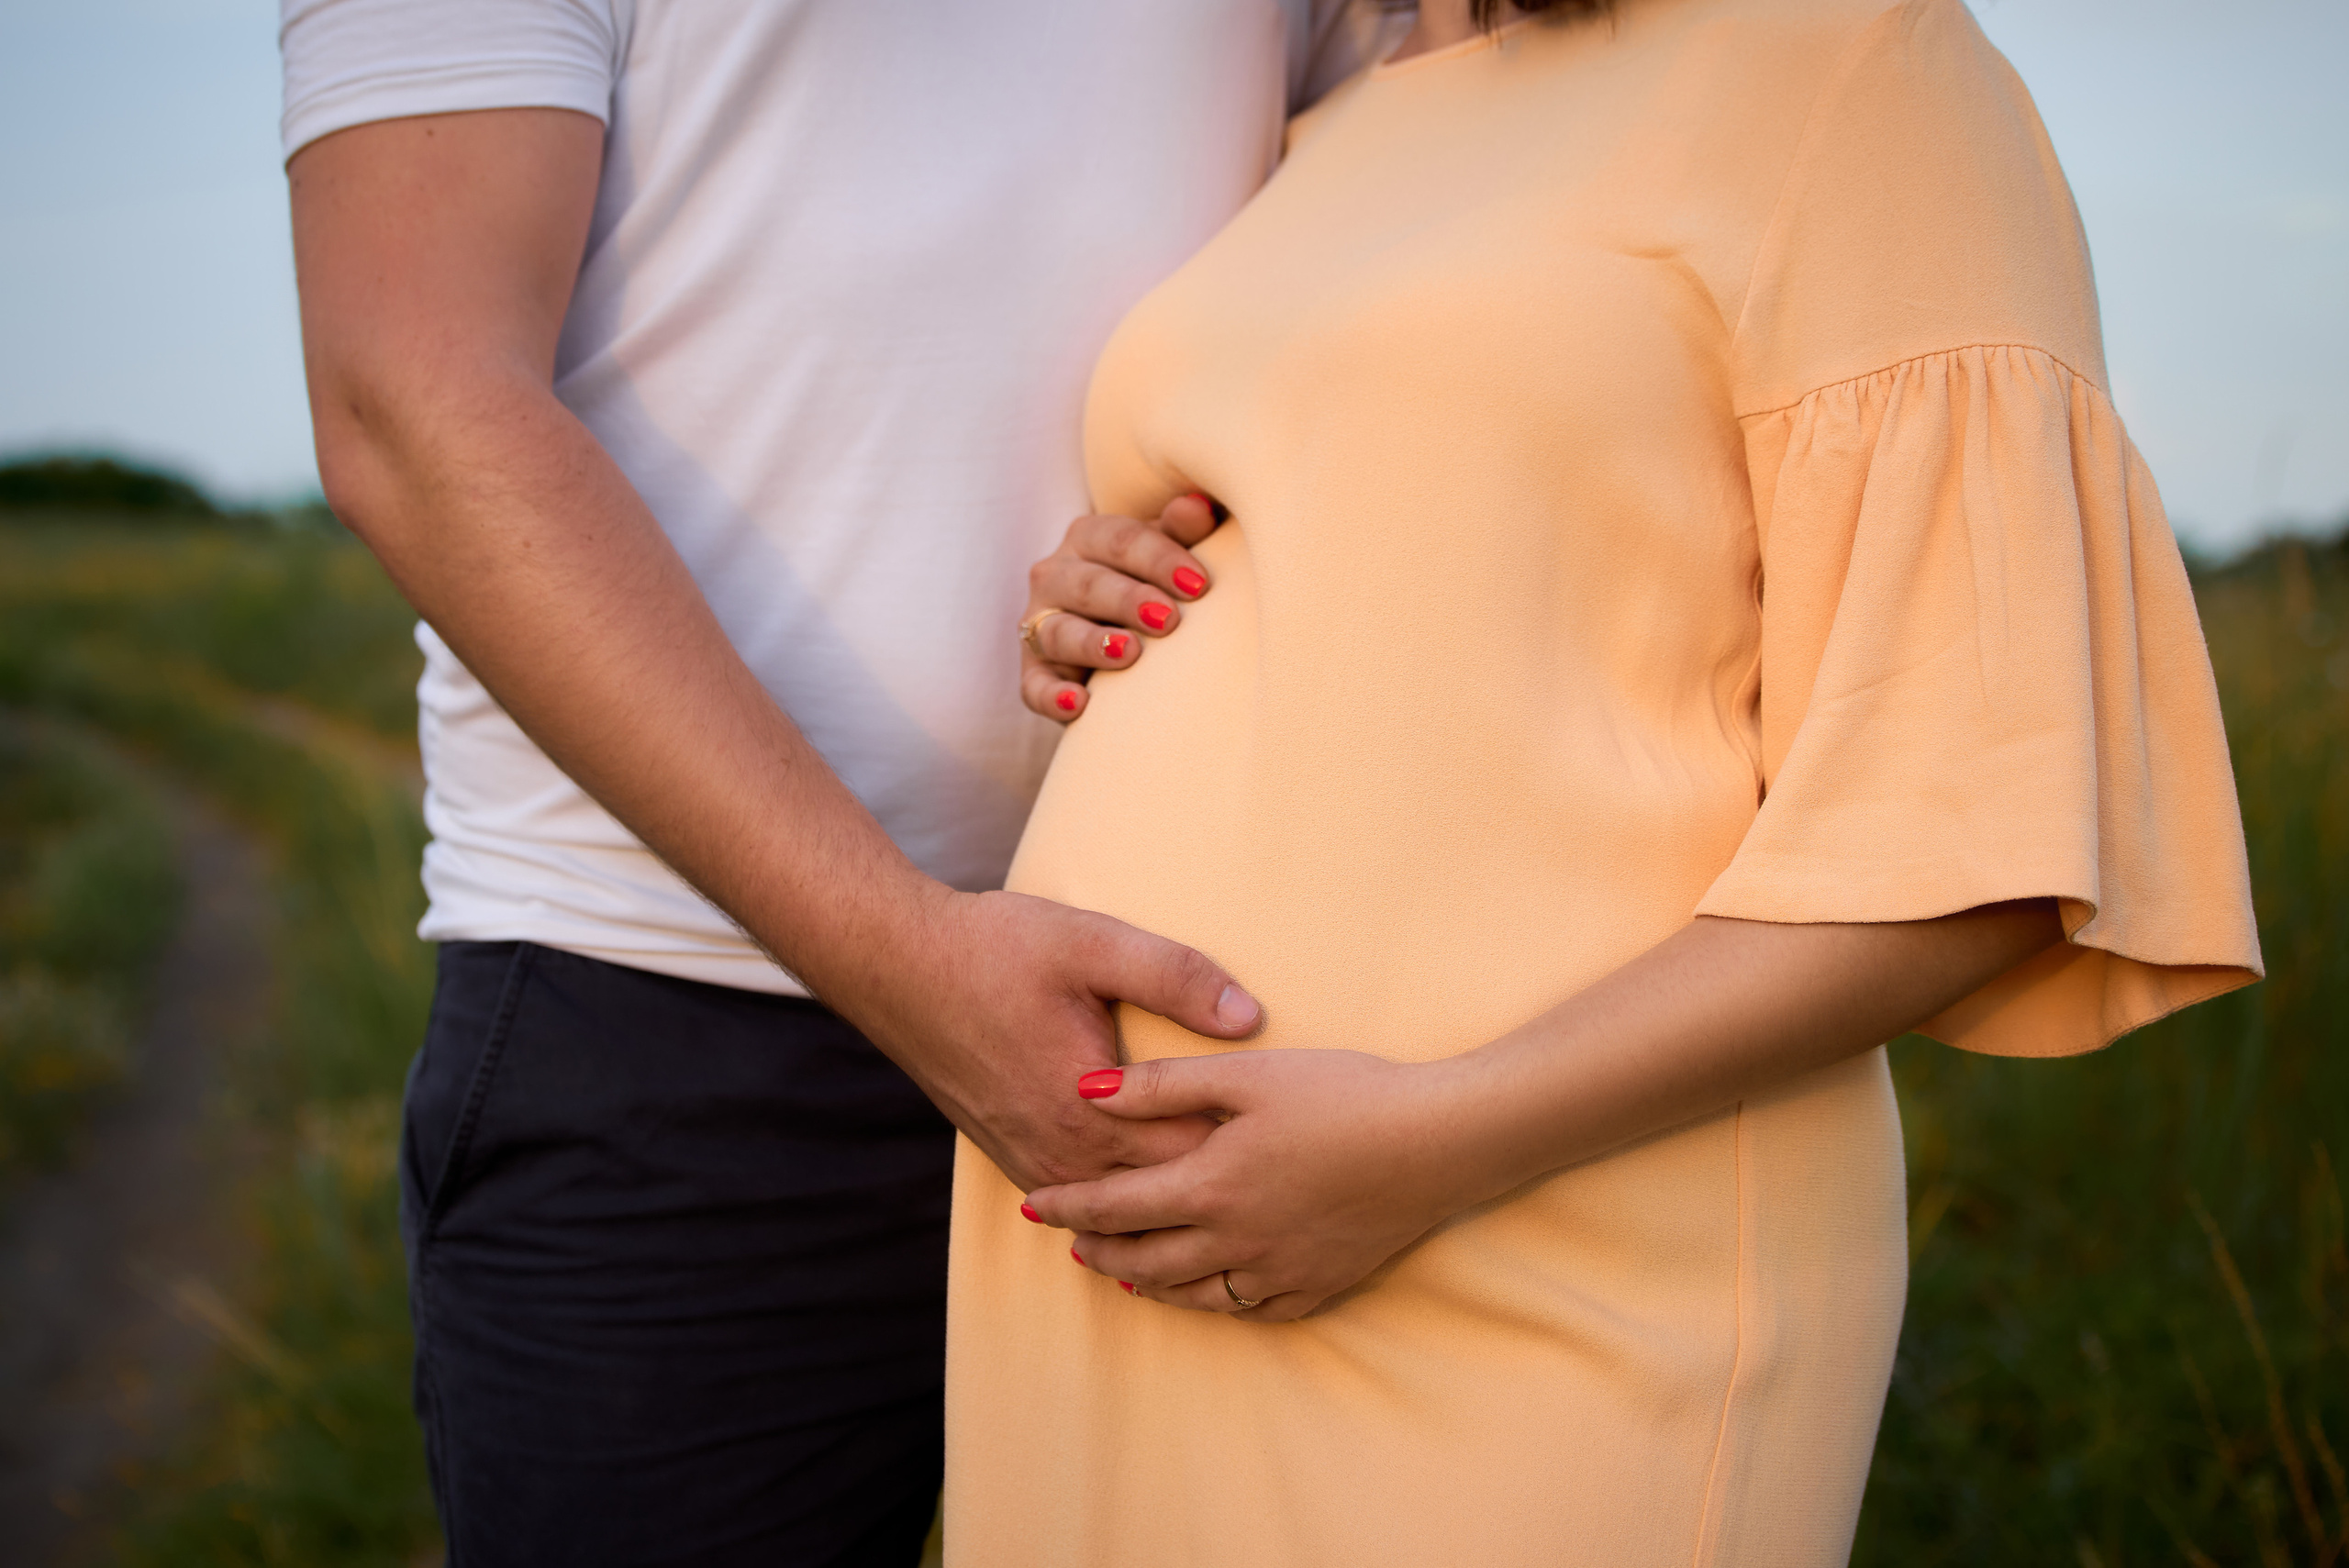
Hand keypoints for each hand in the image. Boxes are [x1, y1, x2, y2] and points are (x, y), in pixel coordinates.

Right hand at [840, 888, 1264, 1190]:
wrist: (896, 965)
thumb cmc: (995, 948)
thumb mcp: (1094, 944)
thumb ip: (1175, 977)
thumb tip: (1249, 1016)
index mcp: (1092, 1107)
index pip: (1194, 1154)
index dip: (1248, 1152)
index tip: (1296, 1147)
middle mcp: (1062, 1151)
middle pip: (1163, 1199)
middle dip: (1219, 1195)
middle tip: (1285, 1196)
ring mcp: (1032, 1162)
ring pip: (1117, 1217)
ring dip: (1169, 1216)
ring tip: (1234, 1223)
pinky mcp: (1010, 1157)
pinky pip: (1077, 1208)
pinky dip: (1119, 1218)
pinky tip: (1152, 1223)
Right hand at [1020, 492, 1219, 720]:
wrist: (1124, 630)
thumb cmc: (1155, 581)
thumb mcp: (1169, 551)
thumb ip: (1182, 531)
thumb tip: (1199, 506)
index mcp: (1088, 537)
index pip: (1119, 540)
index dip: (1159, 559)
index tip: (1199, 584)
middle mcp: (1055, 575)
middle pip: (1087, 583)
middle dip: (1127, 599)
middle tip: (1169, 619)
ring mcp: (1039, 625)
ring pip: (1056, 632)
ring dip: (1092, 642)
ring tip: (1129, 653)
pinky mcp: (1035, 673)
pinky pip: (1034, 687)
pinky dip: (1052, 696)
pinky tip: (1078, 705)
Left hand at [1025, 1050, 1492, 1321]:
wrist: (1437, 1141)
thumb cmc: (1343, 1094)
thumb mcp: (1246, 1075)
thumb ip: (1161, 1086)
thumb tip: (1086, 1092)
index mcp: (1209, 1186)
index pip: (1113, 1206)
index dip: (1067, 1206)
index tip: (1034, 1204)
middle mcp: (1234, 1242)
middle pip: (1144, 1261)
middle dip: (1100, 1253)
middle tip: (1071, 1244)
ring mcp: (1277, 1271)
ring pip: (1192, 1294)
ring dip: (1148, 1284)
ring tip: (1126, 1273)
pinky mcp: (1318, 1284)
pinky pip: (1250, 1310)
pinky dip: (1214, 1303)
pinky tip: (1207, 1291)